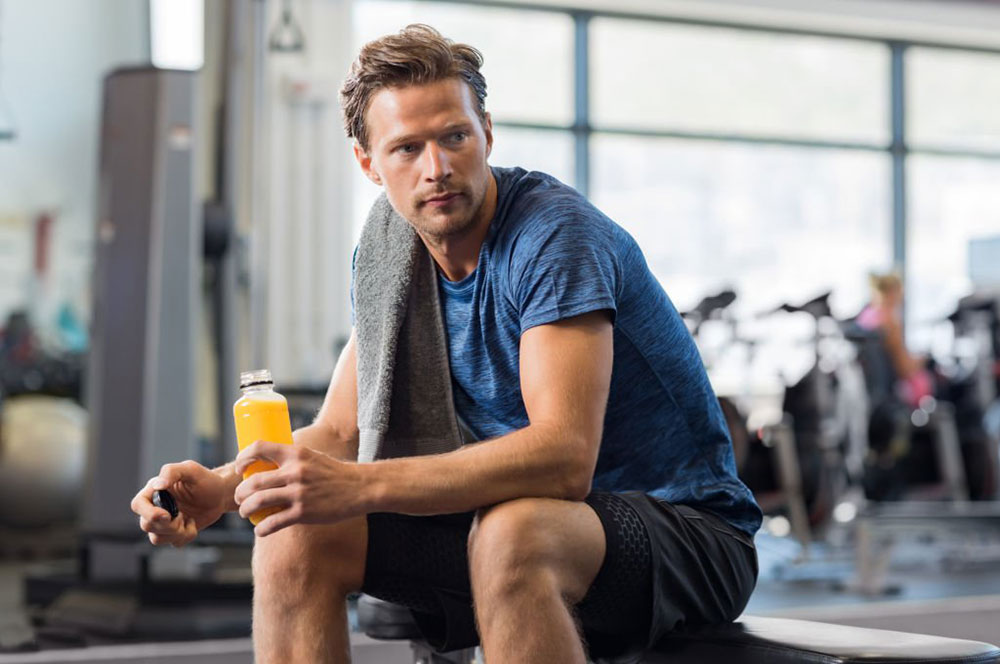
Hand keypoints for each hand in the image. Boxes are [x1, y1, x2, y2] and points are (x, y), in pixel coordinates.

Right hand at [131, 460, 230, 546]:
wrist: (221, 494)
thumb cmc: (205, 479)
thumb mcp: (191, 469)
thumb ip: (172, 472)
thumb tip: (158, 485)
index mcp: (154, 491)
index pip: (138, 505)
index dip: (148, 513)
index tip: (167, 514)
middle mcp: (156, 507)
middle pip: (145, 525)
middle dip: (167, 525)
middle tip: (182, 516)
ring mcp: (164, 522)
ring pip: (156, 538)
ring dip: (176, 532)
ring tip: (188, 520)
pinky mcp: (175, 532)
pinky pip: (173, 543)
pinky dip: (186, 536)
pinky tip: (192, 523)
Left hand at [234, 441, 365, 536]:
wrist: (359, 487)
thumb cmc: (335, 473)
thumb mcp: (313, 457)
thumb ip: (293, 460)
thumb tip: (269, 465)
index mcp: (296, 453)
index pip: (260, 447)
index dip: (243, 457)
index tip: (240, 469)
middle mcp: (295, 471)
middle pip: (254, 481)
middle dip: (240, 492)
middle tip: (239, 497)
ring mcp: (299, 493)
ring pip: (258, 501)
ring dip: (246, 509)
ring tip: (245, 513)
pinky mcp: (303, 512)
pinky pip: (273, 522)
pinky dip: (261, 528)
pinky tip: (260, 530)